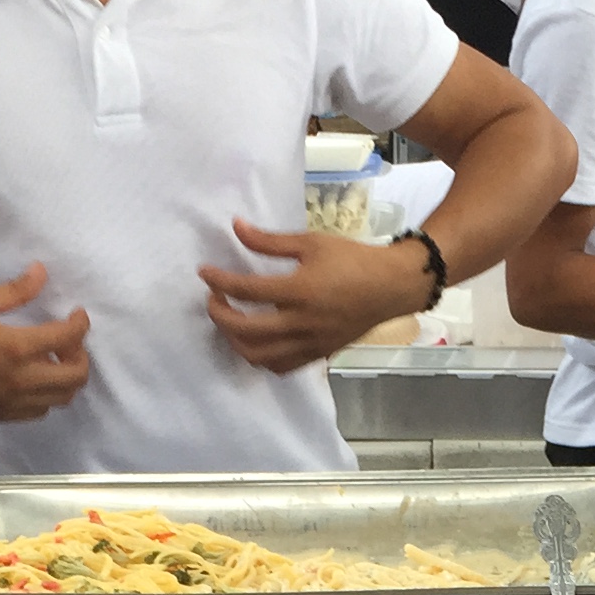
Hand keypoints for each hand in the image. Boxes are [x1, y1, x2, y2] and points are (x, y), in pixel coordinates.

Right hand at [0, 261, 91, 420]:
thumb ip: (14, 291)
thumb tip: (41, 273)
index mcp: (16, 349)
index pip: (67, 338)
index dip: (80, 324)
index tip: (77, 315)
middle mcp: (20, 381)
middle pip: (75, 378)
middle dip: (81, 356)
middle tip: (67, 341)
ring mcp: (11, 403)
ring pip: (60, 399)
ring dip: (66, 379)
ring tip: (53, 359)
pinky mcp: (0, 414)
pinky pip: (38, 412)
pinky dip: (47, 396)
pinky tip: (34, 379)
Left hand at [199, 222, 434, 372]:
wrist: (390, 287)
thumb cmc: (352, 260)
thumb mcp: (311, 242)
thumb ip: (270, 241)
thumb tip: (236, 228)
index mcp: (299, 291)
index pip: (246, 291)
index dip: (219, 281)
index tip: (204, 272)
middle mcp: (302, 323)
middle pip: (245, 331)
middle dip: (219, 315)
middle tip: (214, 299)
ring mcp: (310, 343)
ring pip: (259, 356)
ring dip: (235, 341)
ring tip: (230, 321)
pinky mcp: (317, 354)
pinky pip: (280, 366)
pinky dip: (260, 357)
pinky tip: (254, 341)